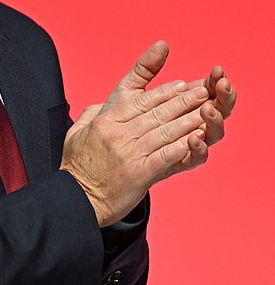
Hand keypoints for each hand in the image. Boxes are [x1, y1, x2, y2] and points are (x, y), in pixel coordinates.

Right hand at [60, 42, 235, 226]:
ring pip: (165, 131)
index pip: (140, 101)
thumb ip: (91, 114)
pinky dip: (183, 146)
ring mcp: (130, 153)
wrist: (76, 200)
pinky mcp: (139, 173)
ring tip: (208, 110)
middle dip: (183, 101)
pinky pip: (166, 155)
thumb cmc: (76, 167)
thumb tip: (102, 104)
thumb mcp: (77, 132)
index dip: (164, 91)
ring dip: (189, 120)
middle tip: (203, 91)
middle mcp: (118, 134)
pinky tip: (198, 138)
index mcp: (106, 121)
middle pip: (157, 112)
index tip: (183, 84)